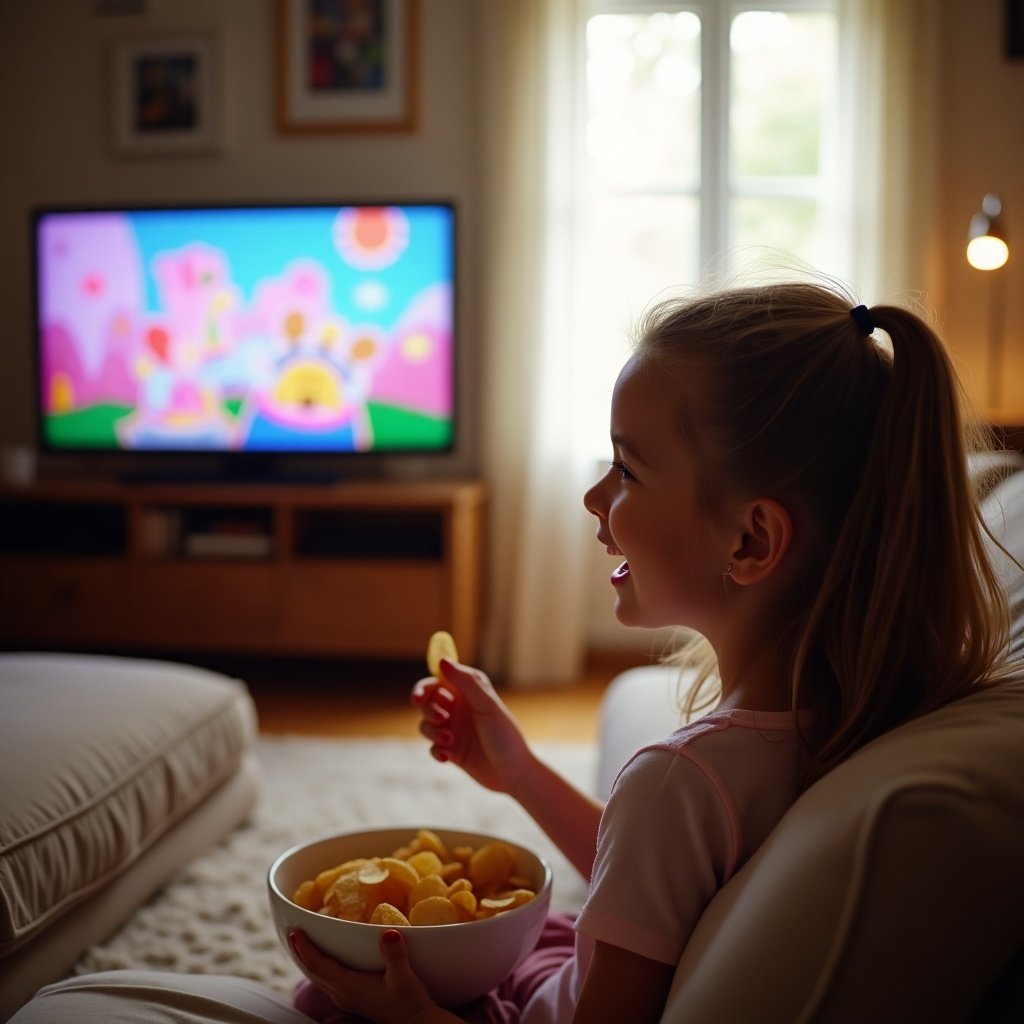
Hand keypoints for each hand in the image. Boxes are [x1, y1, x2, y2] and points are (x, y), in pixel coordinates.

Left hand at [289, 928, 452, 1023]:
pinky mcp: (353, 998)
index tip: (295, 931)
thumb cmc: (410, 1002)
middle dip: (301, 952)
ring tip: (302, 942)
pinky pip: (327, 979)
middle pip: (312, 971)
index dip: (305, 948)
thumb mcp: (404, 977)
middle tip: (292, 931)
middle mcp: (342, 993)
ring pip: (318, 977)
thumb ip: (395, 955)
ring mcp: (346, 998)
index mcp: (348, 987)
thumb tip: (389, 933)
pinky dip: (319, 966)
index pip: (318, 965)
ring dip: (308, 960)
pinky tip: (324, 957)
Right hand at [411, 659, 532, 793]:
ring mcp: (454, 730)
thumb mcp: (487, 706)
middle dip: (429, 710)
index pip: (438, 682)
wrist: (514, 773)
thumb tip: (443, 661)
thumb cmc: (505, 735)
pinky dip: (436, 751)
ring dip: (432, 731)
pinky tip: (447, 757)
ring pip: (426, 725)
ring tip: (449, 740)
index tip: (418, 699)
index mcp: (468, 693)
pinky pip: (432, 747)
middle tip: (441, 718)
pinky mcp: (451, 751)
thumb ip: (466, 682)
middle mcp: (459, 709)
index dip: (424, 688)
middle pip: (427, 703)